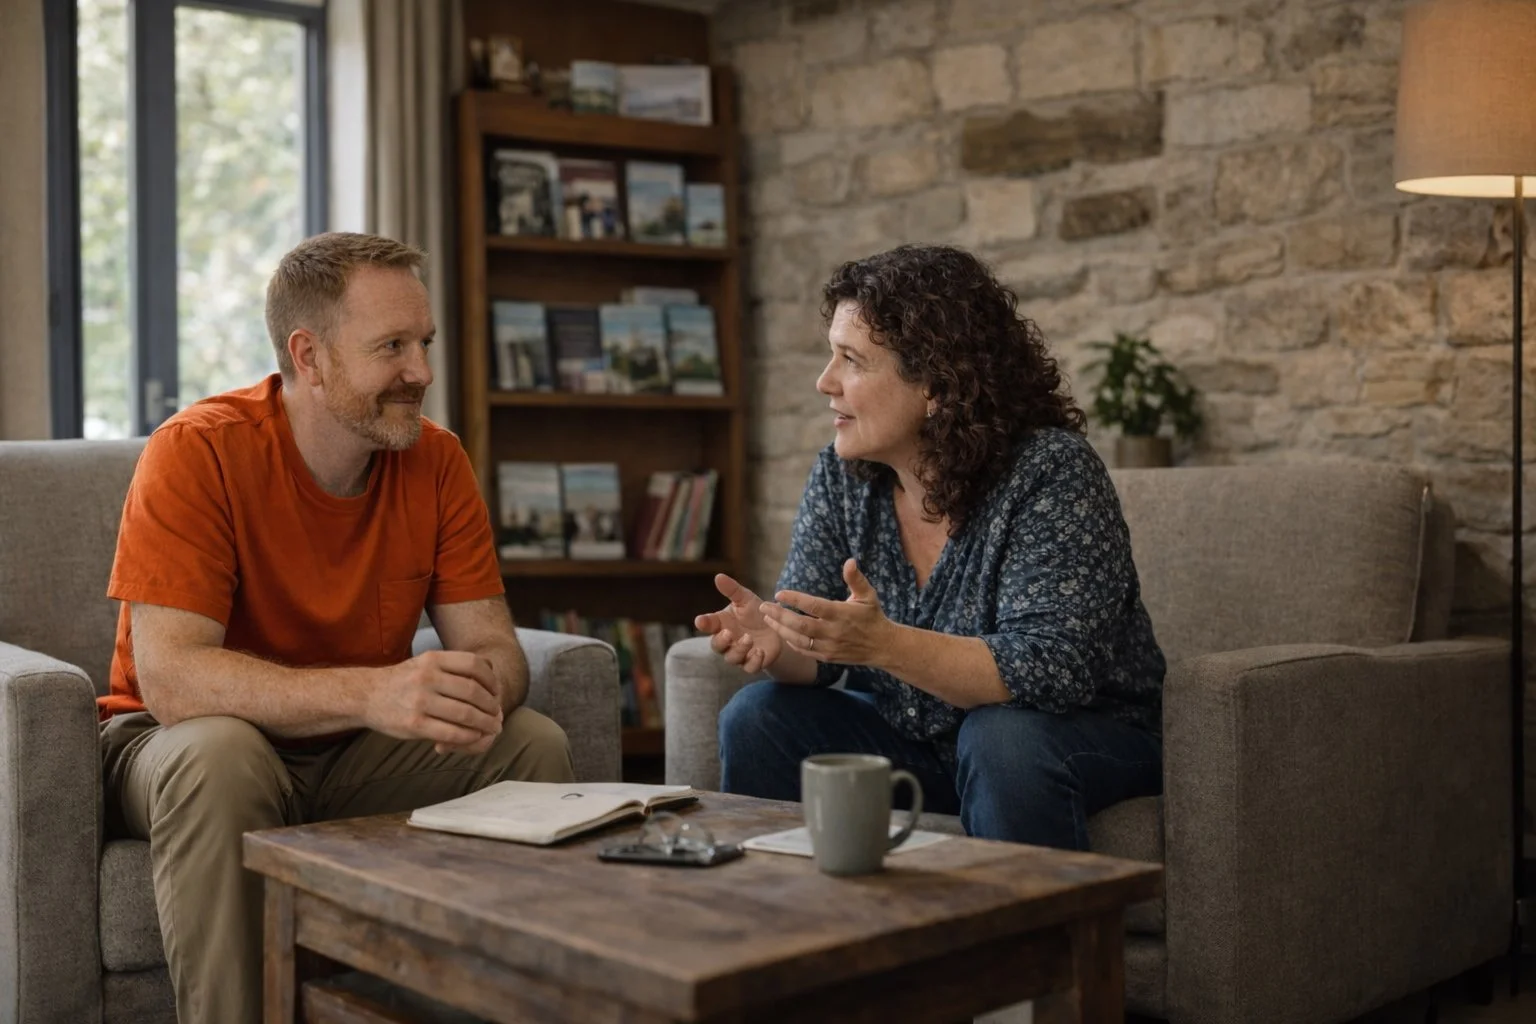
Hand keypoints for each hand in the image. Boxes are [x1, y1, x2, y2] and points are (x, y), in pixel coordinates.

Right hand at [365, 650, 502, 752]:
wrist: (366, 695)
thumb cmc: (404, 681)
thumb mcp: (426, 662)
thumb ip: (454, 665)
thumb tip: (491, 669)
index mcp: (432, 659)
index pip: (474, 665)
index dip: (492, 680)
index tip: (497, 692)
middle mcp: (426, 677)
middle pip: (473, 691)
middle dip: (491, 705)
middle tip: (498, 714)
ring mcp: (420, 701)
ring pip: (465, 713)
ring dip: (485, 723)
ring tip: (493, 727)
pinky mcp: (414, 724)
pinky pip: (451, 732)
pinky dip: (468, 736)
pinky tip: (475, 736)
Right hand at [694, 574, 783, 673]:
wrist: (777, 628)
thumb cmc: (756, 613)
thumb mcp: (745, 599)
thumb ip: (732, 590)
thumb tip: (718, 576)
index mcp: (722, 624)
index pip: (708, 625)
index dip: (703, 623)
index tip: (700, 620)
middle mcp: (728, 641)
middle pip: (716, 646)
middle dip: (721, 640)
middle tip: (728, 632)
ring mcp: (740, 654)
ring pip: (732, 658)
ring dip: (739, 650)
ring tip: (749, 639)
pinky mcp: (753, 663)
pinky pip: (750, 668)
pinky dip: (754, 661)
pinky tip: (760, 652)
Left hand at [765, 559, 894, 665]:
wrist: (883, 647)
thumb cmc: (873, 617)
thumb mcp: (867, 595)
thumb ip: (855, 579)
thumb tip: (850, 560)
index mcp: (841, 614)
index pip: (813, 606)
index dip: (794, 600)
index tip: (779, 593)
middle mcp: (833, 631)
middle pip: (800, 625)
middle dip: (779, 615)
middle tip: (763, 607)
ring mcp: (829, 647)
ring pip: (799, 639)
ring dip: (780, 629)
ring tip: (768, 619)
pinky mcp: (827, 657)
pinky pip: (804, 651)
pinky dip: (791, 642)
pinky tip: (782, 632)